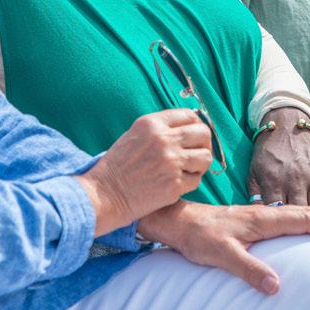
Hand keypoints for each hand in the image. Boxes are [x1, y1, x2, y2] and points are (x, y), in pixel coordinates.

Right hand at [79, 109, 212, 234]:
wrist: (104, 194)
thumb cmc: (117, 166)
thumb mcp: (134, 135)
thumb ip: (159, 129)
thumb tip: (187, 127)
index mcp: (152, 124)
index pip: (189, 115)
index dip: (196, 124)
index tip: (195, 135)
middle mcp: (164, 139)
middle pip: (203, 133)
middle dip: (204, 143)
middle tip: (197, 153)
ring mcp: (171, 162)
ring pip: (205, 157)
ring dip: (200, 164)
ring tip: (189, 169)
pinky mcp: (174, 184)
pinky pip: (196, 180)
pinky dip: (190, 182)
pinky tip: (178, 183)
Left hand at [136, 200, 309, 294]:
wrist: (179, 221)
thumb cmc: (199, 236)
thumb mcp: (223, 255)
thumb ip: (249, 270)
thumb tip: (276, 286)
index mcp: (262, 219)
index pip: (303, 220)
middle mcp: (263, 213)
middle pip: (304, 214)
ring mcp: (257, 215)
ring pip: (294, 214)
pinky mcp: (251, 219)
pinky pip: (284, 217)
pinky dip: (301, 222)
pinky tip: (301, 232)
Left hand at [248, 108, 309, 233]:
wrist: (286, 124)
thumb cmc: (266, 152)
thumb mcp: (252, 171)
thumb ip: (254, 194)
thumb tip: (256, 218)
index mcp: (274, 181)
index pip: (276, 213)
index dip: (279, 233)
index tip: (284, 252)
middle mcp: (295, 182)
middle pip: (301, 216)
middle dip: (306, 238)